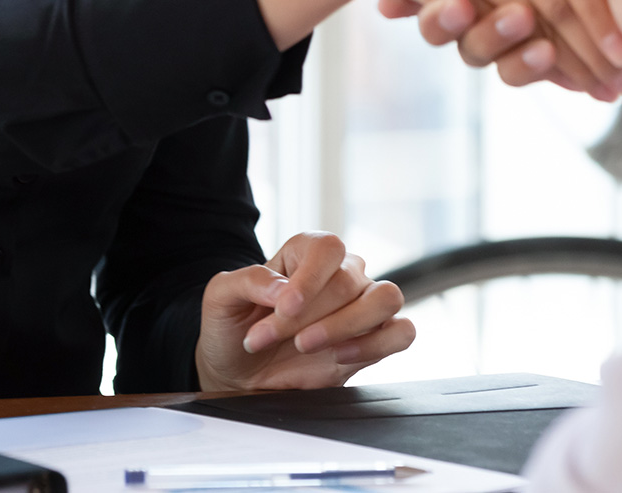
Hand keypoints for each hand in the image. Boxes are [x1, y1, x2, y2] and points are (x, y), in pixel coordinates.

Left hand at [195, 232, 413, 390]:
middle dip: (305, 317)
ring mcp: (361, 307)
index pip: (328, 248)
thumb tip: (283, 289)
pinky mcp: (374, 340)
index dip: (310, 277)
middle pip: (348, 281)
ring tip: (306, 347)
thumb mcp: (220, 298)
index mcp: (306, 252)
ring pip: (387, 298)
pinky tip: (340, 356)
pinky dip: (378, 344)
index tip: (284, 308)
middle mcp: (341, 273)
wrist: (239, 373)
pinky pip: (401, 332)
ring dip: (347, 326)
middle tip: (266, 339)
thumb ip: (247, 281)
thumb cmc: (232, 328)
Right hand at [401, 0, 621, 71]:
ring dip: (477, 42)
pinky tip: (523, 56)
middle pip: (466, 10)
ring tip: (470, 24)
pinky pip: (527, 70)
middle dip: (435, 16)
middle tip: (402, 10)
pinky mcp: (572, 55)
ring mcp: (551, 19)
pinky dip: (520, 67)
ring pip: (488, 46)